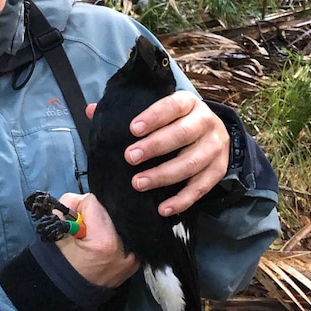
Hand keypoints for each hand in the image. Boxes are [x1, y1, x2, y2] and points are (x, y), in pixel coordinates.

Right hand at [55, 192, 139, 286]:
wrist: (68, 295)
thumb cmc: (60, 264)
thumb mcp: (58, 231)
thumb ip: (68, 207)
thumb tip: (80, 201)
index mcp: (105, 241)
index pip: (93, 202)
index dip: (77, 205)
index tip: (70, 217)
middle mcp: (125, 248)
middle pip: (109, 210)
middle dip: (93, 213)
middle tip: (81, 227)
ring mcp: (133, 257)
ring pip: (119, 221)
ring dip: (105, 222)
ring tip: (92, 235)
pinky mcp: (135, 261)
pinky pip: (125, 235)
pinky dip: (114, 234)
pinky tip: (102, 241)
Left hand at [86, 93, 230, 215]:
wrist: (210, 134)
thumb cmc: (174, 122)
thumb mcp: (156, 111)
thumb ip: (125, 111)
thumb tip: (91, 111)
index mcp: (188, 103)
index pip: (172, 105)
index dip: (153, 116)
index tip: (132, 129)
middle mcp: (206, 122)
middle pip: (182, 134)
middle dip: (154, 147)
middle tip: (129, 158)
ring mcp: (215, 147)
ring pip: (192, 162)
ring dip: (164, 175)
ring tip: (139, 183)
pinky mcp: (219, 170)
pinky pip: (202, 187)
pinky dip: (182, 199)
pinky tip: (163, 208)